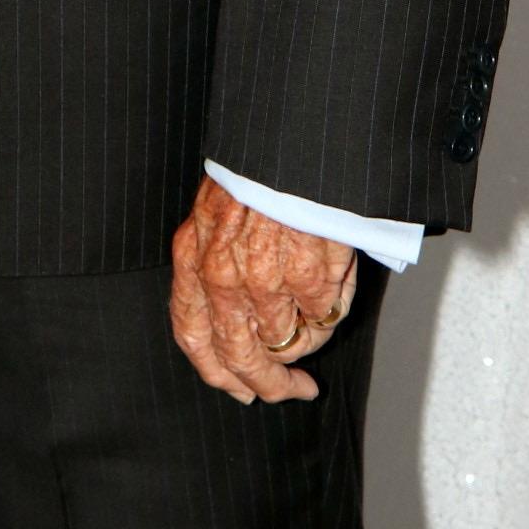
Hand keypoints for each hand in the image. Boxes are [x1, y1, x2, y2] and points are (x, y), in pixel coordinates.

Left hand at [169, 175, 356, 404]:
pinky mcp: (309, 277)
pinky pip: (322, 318)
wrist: (289, 139)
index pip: (194, 336)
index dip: (217, 373)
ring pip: (286, 343)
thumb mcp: (216, 216)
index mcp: (193, 257)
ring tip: (317, 323)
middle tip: (292, 389)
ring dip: (305, 345)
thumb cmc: (256, 173)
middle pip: (239, 357)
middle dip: (268, 384)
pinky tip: (334, 288)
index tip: (241, 388)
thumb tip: (240, 326)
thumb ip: (215, 266)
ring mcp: (266, 281)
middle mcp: (222, 276)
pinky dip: (331, 312)